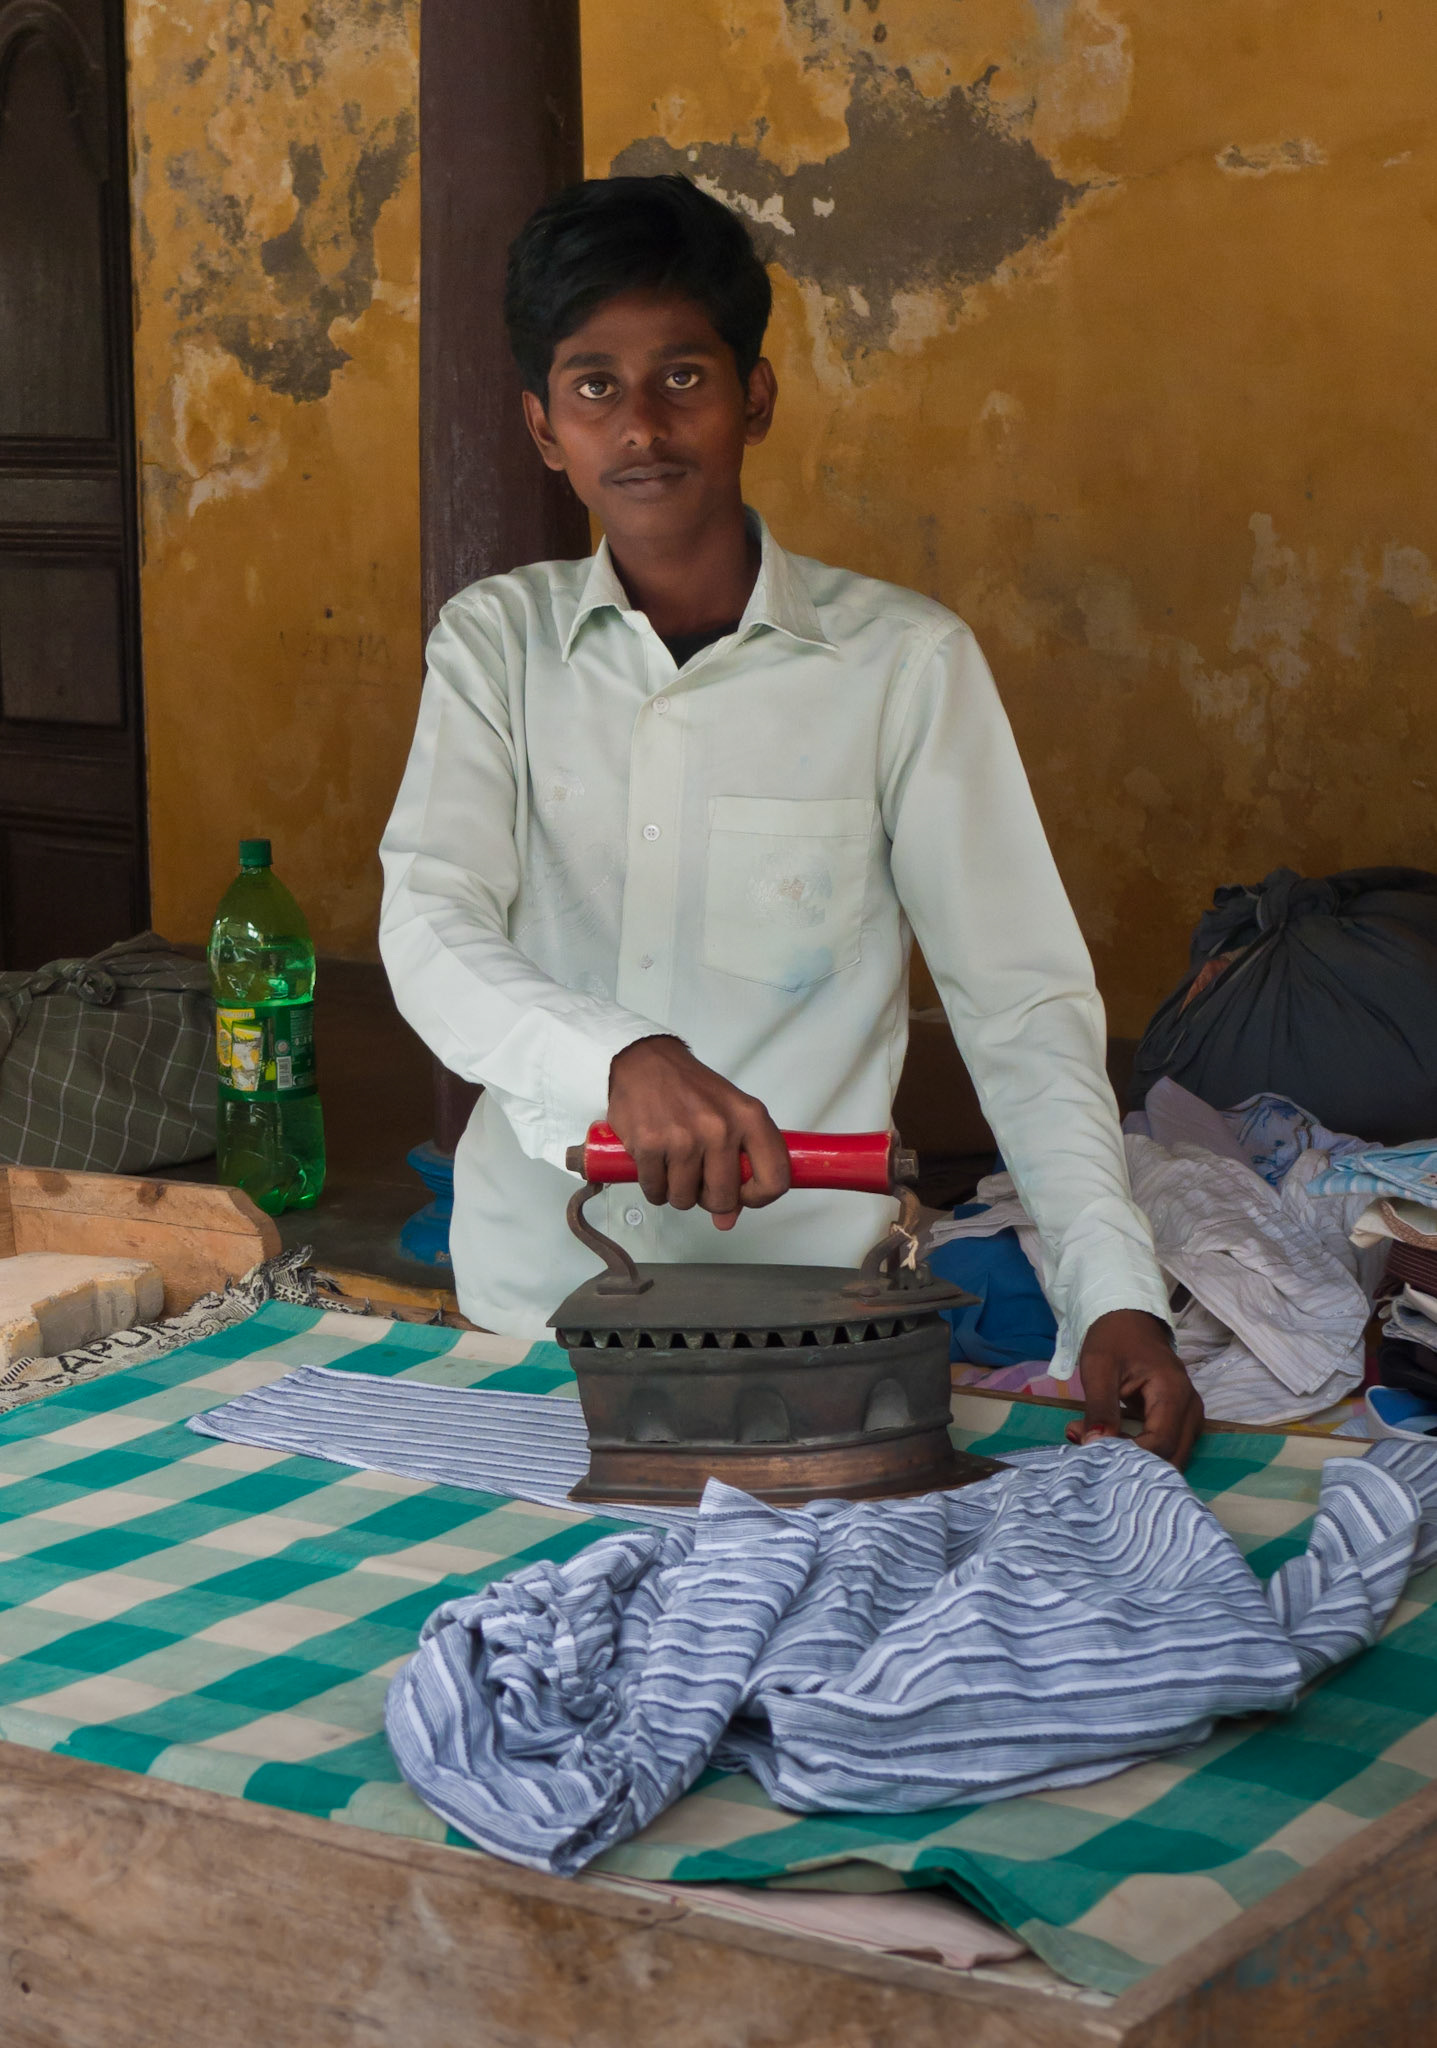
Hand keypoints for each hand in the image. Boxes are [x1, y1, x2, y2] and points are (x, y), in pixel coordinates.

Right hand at [606, 1037, 790, 1229]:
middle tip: (699, 1179)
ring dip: (677, 1192)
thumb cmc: (691, 1089)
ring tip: (674, 1166)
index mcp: (750, 1118)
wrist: (646, 1061)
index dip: (758, 1198)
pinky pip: (655, 1191)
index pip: (774, 1179)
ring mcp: (683, 1138)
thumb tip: (727, 1220)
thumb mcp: (728, 1117)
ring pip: (685, 1199)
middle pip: (723, 1199)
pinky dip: (653, 1186)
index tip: (743, 1196)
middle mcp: (720, 1128)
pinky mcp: (649, 1144)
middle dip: (708, 1199)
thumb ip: (737, 1166)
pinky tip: (655, 1164)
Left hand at [1067, 1309, 1202, 1467]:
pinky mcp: (1179, 1422)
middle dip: (1131, 1463)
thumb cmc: (1113, 1339)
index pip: (1160, 1443)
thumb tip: (1095, 1446)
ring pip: (1169, 1457)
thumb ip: (1100, 1408)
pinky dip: (1138, 1451)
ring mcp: (1189, 1418)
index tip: (1092, 1451)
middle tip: (1090, 1451)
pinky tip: (1108, 1440)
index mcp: (1174, 1393)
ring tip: (1094, 1442)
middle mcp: (1190, 1410)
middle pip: (1170, 1456)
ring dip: (1134, 1459)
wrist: (1127, 1319)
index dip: (1128, 1455)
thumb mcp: (1099, 1368)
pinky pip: (1164, 1447)